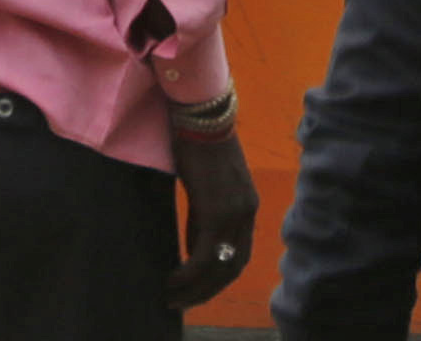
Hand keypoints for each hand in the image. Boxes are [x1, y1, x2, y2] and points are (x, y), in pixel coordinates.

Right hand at [175, 114, 259, 305]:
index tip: (199, 291)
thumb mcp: (206, 189)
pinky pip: (204, 256)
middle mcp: (247, 212)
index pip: (241, 256)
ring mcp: (235, 213)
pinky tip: (173, 281)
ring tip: (173, 297)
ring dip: (195, 288)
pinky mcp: (216, 212)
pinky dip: (188, 275)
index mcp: (248, 206)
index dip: (220, 279)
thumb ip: (204, 218)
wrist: (200, 117)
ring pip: (219, 267)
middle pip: (233, 268)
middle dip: (207, 291)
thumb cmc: (198, 146)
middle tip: (182, 302)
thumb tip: (195, 250)